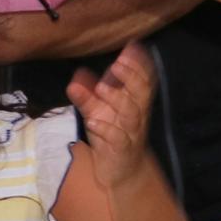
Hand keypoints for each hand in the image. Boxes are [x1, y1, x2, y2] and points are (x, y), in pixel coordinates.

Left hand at [66, 44, 157, 188]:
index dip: (138, 65)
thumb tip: (78, 73)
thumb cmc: (112, 136)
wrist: (121, 172)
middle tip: (117, 63)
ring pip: (130, 114)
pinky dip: (105, 129)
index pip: (141, 81)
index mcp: (133, 103)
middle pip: (139, 94)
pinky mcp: (121, 151)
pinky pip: (117, 139)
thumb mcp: (98, 112)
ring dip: (116, 100)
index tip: (132, 48)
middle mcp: (136, 116)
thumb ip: (88, 94)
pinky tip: (92, 121)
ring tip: (101, 88)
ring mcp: (130, 133)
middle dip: (130, 77)